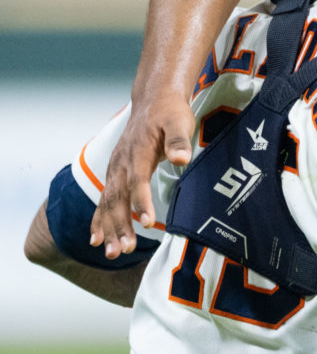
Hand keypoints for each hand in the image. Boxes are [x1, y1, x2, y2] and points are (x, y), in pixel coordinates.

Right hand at [89, 95, 193, 258]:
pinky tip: (98, 240)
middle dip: (120, 225)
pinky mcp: (116, 174)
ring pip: (109, 203)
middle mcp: (121, 164)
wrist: (153, 100)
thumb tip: (181, 158)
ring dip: (109, 229)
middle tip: (124, 249)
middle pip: (118, 198)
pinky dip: (100, 220)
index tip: (147, 224)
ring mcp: (116, 170)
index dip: (141, 203)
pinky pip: (105, 200)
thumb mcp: (179, 122)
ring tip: (112, 253)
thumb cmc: (169, 112)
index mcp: (137, 153)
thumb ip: (178, 140)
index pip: (137, 181)